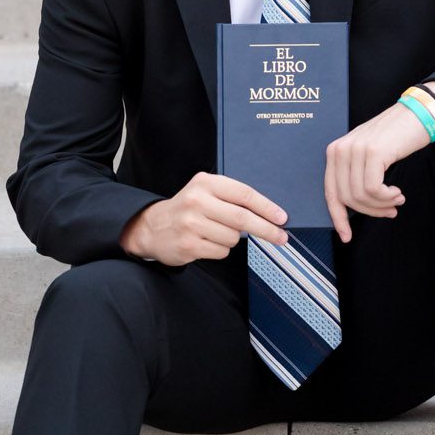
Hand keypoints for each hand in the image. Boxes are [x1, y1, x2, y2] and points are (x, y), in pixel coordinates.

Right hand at [120, 172, 288, 266]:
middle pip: (242, 218)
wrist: (152, 226)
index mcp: (205, 183)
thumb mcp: (205, 192)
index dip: (267, 207)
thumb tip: (269, 213)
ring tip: (215, 232)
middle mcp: (197, 201)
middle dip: (266, 229)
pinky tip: (206, 241)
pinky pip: (221, 251)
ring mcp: (191, 224)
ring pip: (233, 238)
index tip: (282, 218)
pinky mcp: (189, 245)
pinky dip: (220, 249)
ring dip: (233, 239)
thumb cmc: (188, 208)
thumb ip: (232, 197)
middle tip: (281, 237)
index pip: (244, 195)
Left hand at [323, 101, 434, 243]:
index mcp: (335, 152)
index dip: (338, 218)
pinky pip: (373, 190)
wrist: (418, 115)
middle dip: (369, 212)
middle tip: (389, 212)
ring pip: (360, 196)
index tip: (347, 237)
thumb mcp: (367, 155)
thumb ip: (355, 175)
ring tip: (397, 200)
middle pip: (346, 198)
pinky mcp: (372, 152)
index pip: (330, 193)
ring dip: (382, 205)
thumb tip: (353, 209)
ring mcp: (355, 150)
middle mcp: (340, 150)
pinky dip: (387, 197)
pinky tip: (397, 193)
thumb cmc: (396, 137)